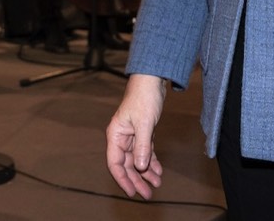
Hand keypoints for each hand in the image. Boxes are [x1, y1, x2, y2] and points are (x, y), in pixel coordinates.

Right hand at [106, 74, 166, 198]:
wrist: (152, 80)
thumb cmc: (144, 97)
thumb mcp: (144, 123)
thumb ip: (142, 146)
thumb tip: (140, 167)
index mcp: (116, 135)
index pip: (115, 163)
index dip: (122, 179)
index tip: (131, 192)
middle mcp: (121, 137)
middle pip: (127, 165)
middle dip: (137, 180)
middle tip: (148, 194)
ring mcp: (132, 135)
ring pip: (137, 160)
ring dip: (146, 172)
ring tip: (157, 184)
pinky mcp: (142, 132)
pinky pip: (145, 152)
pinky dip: (151, 161)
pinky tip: (158, 170)